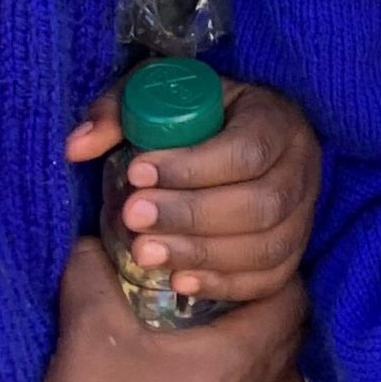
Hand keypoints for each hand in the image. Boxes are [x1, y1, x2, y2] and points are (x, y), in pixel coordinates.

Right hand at [21, 239, 305, 381]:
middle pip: (292, 344)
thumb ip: (93, 270)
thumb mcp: (88, 331)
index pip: (290, 302)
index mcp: (236, 360)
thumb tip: (94, 233)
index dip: (276, 273)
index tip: (247, 256)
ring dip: (272, 368)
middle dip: (276, 312)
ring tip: (236, 348)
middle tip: (239, 291)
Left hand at [67, 81, 320, 303]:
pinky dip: (223, 283)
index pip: (246, 150)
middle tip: (132, 217)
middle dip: (190, 215)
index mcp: (276, 119)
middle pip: (259, 203)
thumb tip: (77, 147)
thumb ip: (119, 113)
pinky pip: (268, 279)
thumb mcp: (159, 97)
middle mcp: (301, 166)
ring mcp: (303, 213)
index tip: (136, 172)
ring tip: (144, 254)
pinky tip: (179, 280)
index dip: (192, 167)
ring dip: (200, 253)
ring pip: (265, 246)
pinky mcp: (293, 251)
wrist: (234, 141)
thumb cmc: (195, 118)